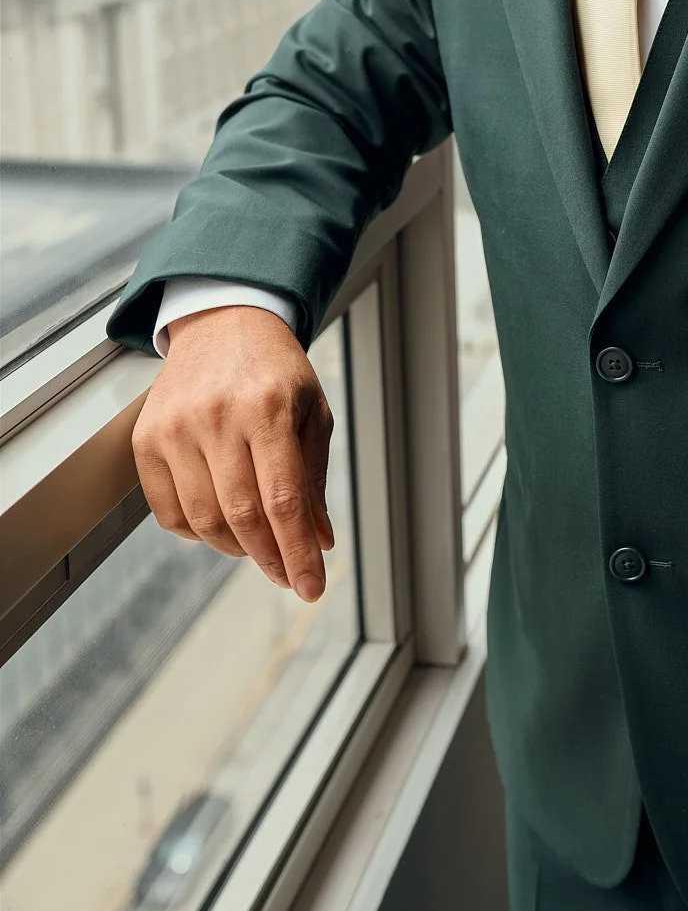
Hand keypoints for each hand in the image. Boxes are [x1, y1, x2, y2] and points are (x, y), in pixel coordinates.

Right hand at [132, 305, 334, 602]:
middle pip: (242, 516)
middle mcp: (216, 417)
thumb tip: (318, 540)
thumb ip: (314, 477)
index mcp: (267, 408)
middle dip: (270, 559)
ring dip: (236, 548)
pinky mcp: (145, 439)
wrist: (222, 322)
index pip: (283, 500)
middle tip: (289, 575)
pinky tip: (220, 527)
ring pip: (203, 520)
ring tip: (259, 547)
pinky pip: (168, 510)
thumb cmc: (275, 369)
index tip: (312, 587)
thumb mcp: (311, 411)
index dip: (297, 552)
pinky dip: (196, 532)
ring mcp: (175, 428)